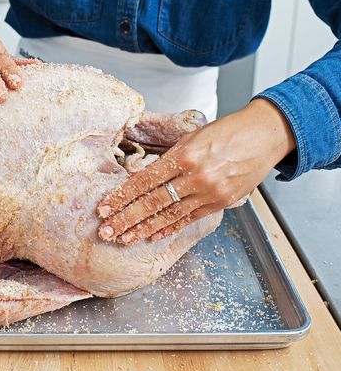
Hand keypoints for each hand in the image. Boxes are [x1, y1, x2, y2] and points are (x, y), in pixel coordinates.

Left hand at [96, 99, 295, 243]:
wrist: (265, 136)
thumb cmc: (226, 132)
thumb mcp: (191, 137)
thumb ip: (167, 158)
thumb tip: (141, 175)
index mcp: (185, 156)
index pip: (144, 181)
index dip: (122, 196)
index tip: (105, 208)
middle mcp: (196, 177)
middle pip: (153, 202)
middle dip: (126, 218)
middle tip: (106, 231)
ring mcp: (210, 193)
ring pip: (169, 216)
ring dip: (144, 229)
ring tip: (124, 239)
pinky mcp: (221, 203)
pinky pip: (189, 219)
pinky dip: (169, 228)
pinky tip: (152, 236)